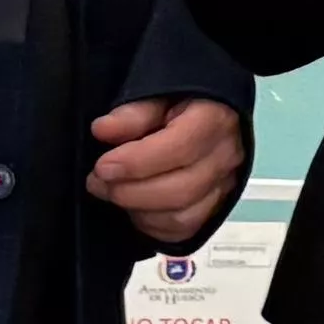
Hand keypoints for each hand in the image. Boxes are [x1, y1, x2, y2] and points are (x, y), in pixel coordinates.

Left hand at [86, 95, 245, 247]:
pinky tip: (134, 208)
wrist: (209, 110)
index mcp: (213, 120)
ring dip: (139, 211)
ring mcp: (223, 185)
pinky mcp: (214, 205)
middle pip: (180, 190)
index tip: (103, 166)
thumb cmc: (181, 100)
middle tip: (98, 182)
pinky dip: (153, 226)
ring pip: (182, 216)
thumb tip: (104, 130)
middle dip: (130, 192)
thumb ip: (133, 112)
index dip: (136, 163)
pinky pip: (184, 230)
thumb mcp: (157, 92)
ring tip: (113, 192)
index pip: (178, 149)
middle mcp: (225, 156)